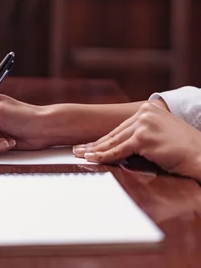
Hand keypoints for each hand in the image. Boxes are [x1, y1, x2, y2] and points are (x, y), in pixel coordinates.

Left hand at [73, 101, 200, 179]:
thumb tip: (122, 144)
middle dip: (96, 143)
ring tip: (82, 155)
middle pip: (116, 133)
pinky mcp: (143, 137)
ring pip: (114, 141)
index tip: (91, 144)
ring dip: (96, 150)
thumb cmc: (184, 150)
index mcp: (149, 108)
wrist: (200, 155)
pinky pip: (119, 150)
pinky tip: (93, 159)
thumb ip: (144, 133)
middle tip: (80, 149)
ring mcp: (144, 124)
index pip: (122, 127)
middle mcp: (145, 112)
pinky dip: (104, 156)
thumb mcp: (162, 133)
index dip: (105, 138)